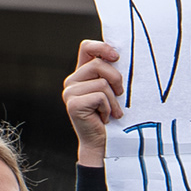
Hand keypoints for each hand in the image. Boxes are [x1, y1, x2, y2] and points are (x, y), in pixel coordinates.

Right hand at [63, 39, 124, 162]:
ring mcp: (70, 92)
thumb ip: (111, 73)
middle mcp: (72, 81)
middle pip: (99, 65)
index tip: (116, 57)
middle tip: (119, 96)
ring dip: (113, 100)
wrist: (102, 143)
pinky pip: (100, 96)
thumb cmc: (111, 115)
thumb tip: (120, 55)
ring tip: (111, 111)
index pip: (87, 47)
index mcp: (81, 74)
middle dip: (116, 79)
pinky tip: (104, 117)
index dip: (102, 47)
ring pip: (102, 82)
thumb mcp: (112, 90)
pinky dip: (108, 108)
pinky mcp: (73, 104)